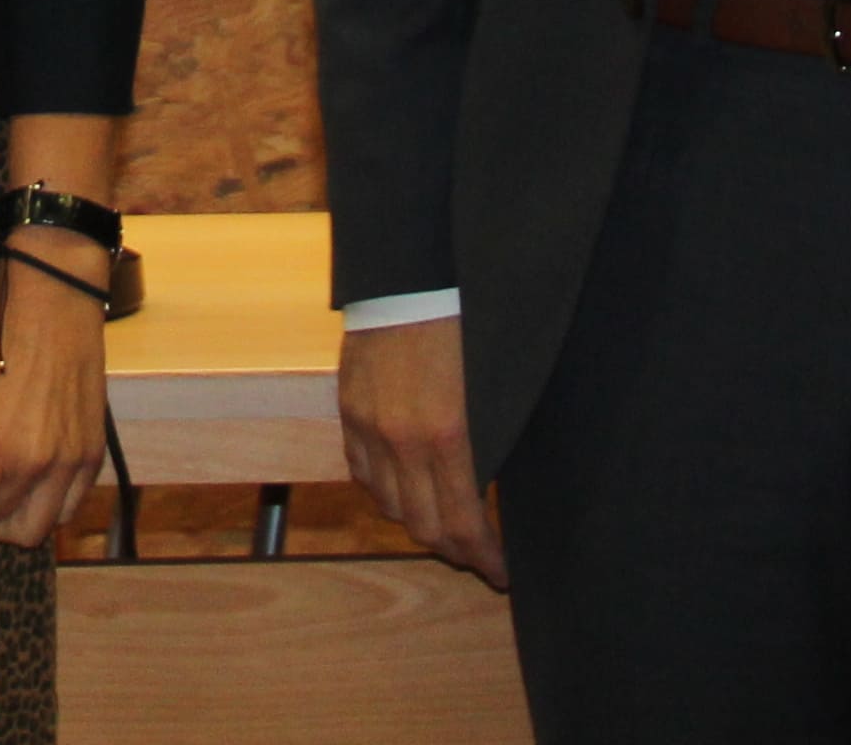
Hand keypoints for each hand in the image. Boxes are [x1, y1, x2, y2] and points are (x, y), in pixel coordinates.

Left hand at [0, 240, 112, 550]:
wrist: (52, 312)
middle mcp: (34, 467)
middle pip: (3, 535)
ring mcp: (69, 464)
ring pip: (40, 530)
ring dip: (15, 519)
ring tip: (3, 485)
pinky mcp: (92, 455)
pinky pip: (69, 507)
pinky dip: (47, 504)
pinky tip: (34, 474)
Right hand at [337, 313, 509, 587]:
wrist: (410, 277)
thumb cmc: (465, 327)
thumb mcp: (492, 391)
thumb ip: (488, 443)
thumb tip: (495, 491)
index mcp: (449, 434)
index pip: (464, 523)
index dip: (484, 558)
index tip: (500, 573)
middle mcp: (404, 440)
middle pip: (423, 527)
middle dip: (454, 550)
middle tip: (476, 556)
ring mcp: (370, 427)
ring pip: (388, 506)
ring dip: (417, 521)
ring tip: (440, 521)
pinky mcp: (349, 410)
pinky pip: (361, 473)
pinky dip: (383, 490)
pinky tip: (403, 486)